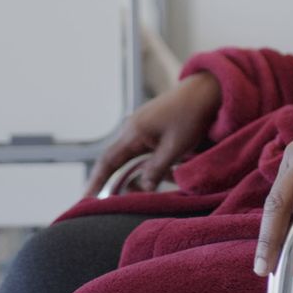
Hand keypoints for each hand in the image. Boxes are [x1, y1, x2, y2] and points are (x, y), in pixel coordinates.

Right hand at [84, 72, 221, 196]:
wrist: (206, 90)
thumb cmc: (191, 116)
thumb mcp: (175, 148)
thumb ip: (156, 169)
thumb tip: (143, 189)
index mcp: (133, 132)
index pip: (108, 162)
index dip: (96, 182)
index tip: (86, 199)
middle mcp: (132, 128)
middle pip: (116, 160)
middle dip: (114, 181)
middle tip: (110, 202)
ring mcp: (142, 125)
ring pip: (133, 156)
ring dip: (139, 173)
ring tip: (148, 188)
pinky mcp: (153, 125)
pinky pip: (144, 149)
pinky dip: (151, 163)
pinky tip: (168, 171)